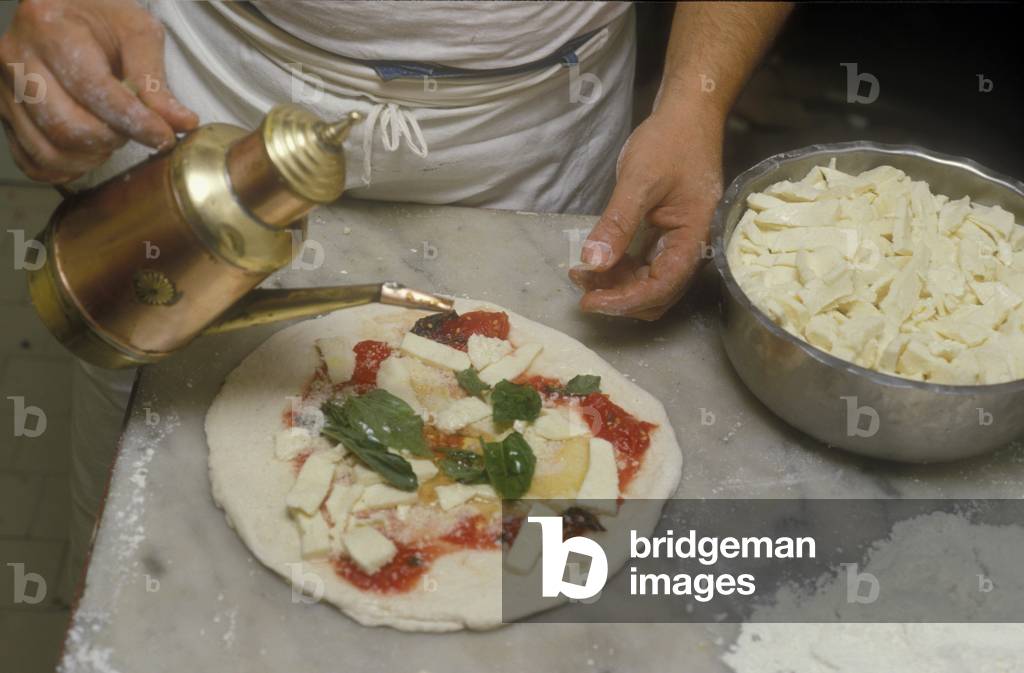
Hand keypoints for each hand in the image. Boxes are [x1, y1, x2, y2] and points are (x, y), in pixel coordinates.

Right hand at [0, 0, 196, 182]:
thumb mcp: (136, 33)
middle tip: (132, 131)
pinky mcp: (4, 113)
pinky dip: (64, 169)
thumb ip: (155, 80)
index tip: (164, 137)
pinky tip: (88, 155)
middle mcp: (16, 58)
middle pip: (66, 126)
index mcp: (49, 28)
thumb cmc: (102, 19)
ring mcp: (4, 88)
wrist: (65, 11)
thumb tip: (181, 123)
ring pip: (48, 149)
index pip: (93, 89)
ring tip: (112, 138)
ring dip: (90, 158)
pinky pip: (31, 160)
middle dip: (110, 140)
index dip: (134, 121)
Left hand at [570, 108, 722, 319]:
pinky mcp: (668, 239)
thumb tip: (594, 263)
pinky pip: (645, 267)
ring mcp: (680, 244)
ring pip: (649, 284)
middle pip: (656, 294)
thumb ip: (617, 223)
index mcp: (696, 237)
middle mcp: (693, 248)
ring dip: (616, 286)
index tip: (589, 302)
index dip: (624, 300)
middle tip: (581, 287)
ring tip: (582, 273)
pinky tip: (596, 261)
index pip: (661, 286)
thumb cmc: (669, 142)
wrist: (687, 118)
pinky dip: (620, 271)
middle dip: (618, 296)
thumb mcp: (639, 180)